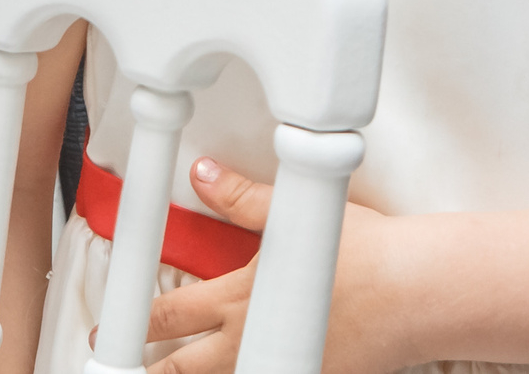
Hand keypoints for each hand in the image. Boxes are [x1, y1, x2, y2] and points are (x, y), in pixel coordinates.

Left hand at [137, 158, 410, 373]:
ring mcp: (282, 368)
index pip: (171, 315)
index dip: (134, 325)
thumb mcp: (297, 213)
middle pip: (182, 370)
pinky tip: (244, 369)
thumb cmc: (367, 253)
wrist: (418, 294)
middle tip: (125, 370)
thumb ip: (241, 197)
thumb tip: (202, 174)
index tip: (110, 331)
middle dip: (150, 372)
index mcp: (242, 299)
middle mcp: (253, 344)